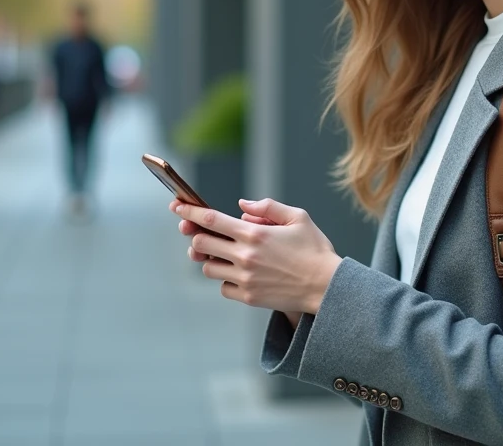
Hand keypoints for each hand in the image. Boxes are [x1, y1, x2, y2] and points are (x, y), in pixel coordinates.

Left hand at [170, 198, 341, 314]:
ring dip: (212, 260)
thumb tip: (241, 205)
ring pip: (208, 268)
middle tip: (201, 234)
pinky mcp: (247, 297)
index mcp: (255, 233)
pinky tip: (241, 274)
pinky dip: (227, 280)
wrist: (327, 287)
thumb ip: (267, 207)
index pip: (211, 219)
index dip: (189, 211)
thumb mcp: (298, 218)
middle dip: (196, 237)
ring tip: (226, 256)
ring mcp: (244, 279)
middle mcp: (245, 256)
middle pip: (201, 244)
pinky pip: (223, 287)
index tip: (176, 205)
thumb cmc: (315, 250)